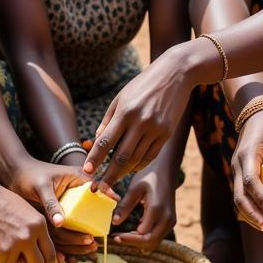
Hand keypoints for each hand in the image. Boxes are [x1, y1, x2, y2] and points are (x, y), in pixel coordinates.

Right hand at [0, 181, 56, 262]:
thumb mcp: (27, 213)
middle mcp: (31, 235)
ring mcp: (17, 243)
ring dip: (8, 259)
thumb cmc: (3, 203)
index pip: (50, 253)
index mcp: (40, 225)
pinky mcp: (2, 250)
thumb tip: (38, 256)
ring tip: (1, 243)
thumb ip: (35, 232)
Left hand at [10, 157, 100, 257]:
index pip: (96, 186)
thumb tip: (60, 223)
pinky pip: (64, 233)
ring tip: (84, 251)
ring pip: (77, 226)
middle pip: (89, 212)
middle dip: (90, 230)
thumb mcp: (41, 187)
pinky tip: (63, 257)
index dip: (106, 193)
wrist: (13, 178)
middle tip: (92, 243)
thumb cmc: (28, 175)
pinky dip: (63, 245)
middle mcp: (74, 195)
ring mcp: (67, 207)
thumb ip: (51, 203)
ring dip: (79, 241)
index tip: (114, 200)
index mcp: (76, 180)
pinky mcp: (57, 217)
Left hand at [83, 48, 191, 186]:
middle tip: (98, 188)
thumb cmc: (142, 84)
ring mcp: (156, 129)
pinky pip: (151, 155)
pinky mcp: (167, 133)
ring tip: (112, 179)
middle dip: (109, 174)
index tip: (87, 172)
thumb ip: (108, 121)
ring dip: (123, 172)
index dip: (95, 159)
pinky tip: (130, 169)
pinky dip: (139, 165)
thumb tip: (96, 142)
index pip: (106, 141)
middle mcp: (141, 122)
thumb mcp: (121, 97)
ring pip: (137, 159)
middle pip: (122, 156)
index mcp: (125, 111)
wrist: (176, 74)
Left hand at [111, 162, 176, 250]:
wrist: (167, 169)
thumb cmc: (150, 175)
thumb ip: (125, 205)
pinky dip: (146, 237)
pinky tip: (133, 230)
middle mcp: (167, 218)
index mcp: (157, 209)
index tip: (113, 236)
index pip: (143, 234)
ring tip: (122, 235)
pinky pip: (158, 235)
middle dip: (132, 242)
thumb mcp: (135, 188)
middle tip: (116, 238)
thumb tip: (114, 222)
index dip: (128, 238)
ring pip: (155, 241)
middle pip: (150, 242)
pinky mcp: (170, 221)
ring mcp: (171, 220)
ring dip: (138, 242)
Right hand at [231, 108, 262, 231]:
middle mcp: (239, 165)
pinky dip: (251, 209)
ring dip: (251, 215)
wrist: (256, 115)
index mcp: (248, 154)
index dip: (260, 197)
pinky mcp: (242, 175)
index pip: (251, 180)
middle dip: (253, 213)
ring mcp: (238, 171)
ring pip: (239, 198)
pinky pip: (243, 196)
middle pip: (240, 195)